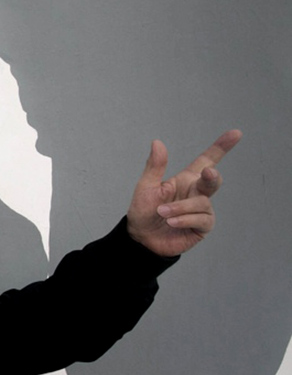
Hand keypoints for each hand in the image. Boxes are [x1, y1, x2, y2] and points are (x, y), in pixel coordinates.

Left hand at [126, 129, 241, 256]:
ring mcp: (202, 210)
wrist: (141, 239)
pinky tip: (171, 222)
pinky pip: (201, 219)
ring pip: (202, 202)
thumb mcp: (146, 187)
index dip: (221, 147)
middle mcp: (197, 193)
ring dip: (180, 207)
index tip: (236, 133)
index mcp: (185, 180)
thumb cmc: (143, 212)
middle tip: (208, 172)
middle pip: (213, 179)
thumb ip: (155, 166)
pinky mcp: (203, 226)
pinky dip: (184, 219)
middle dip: (212, 176)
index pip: (207, 160)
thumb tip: (157, 142)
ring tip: (162, 212)